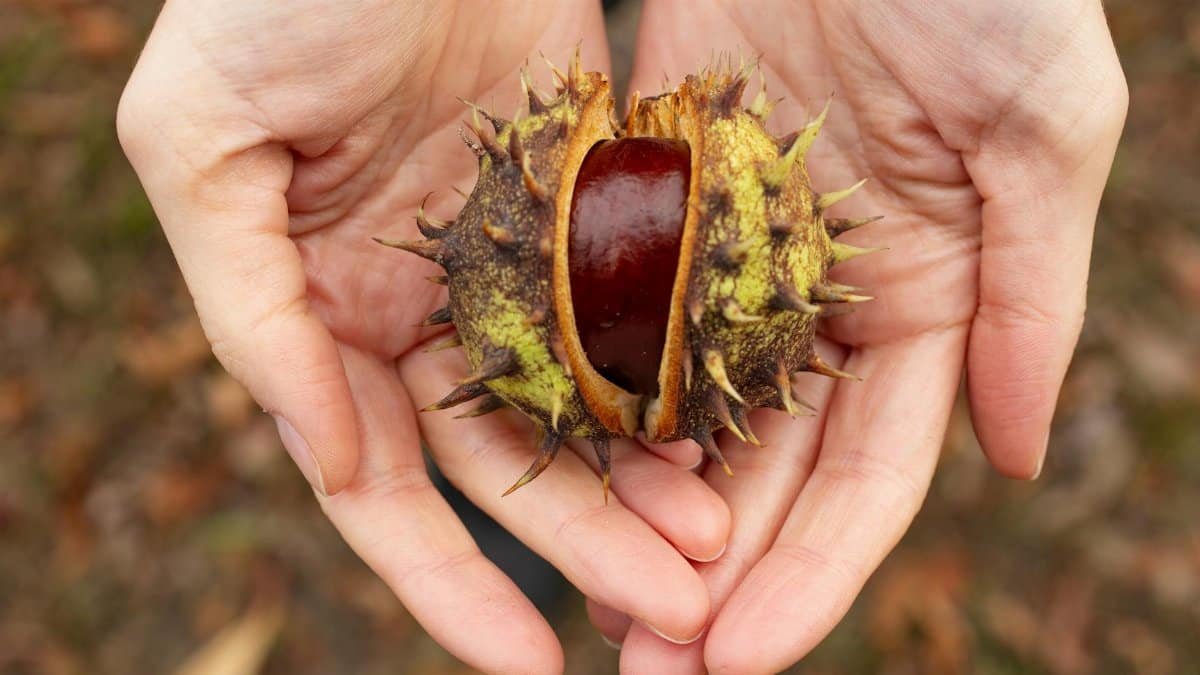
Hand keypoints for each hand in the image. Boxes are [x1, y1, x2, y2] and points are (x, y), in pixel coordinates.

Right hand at [118, 2, 731, 670]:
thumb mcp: (202, 142)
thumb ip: (250, 308)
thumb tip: (323, 459)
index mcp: (325, 309)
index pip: (384, 482)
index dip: (446, 581)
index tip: (522, 667)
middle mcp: (423, 303)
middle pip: (508, 459)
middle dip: (585, 545)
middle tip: (677, 613)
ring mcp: (512, 257)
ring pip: (586, 398)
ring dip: (645, 479)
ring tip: (718, 549)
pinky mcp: (587, 198)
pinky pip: (637, 304)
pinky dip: (677, 371)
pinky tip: (732, 427)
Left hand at [592, 1, 1127, 671]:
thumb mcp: (1040, 127)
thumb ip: (1031, 297)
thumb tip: (1023, 458)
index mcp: (924, 303)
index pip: (866, 477)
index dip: (813, 576)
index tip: (744, 657)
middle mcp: (819, 300)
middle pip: (762, 471)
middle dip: (711, 579)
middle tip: (651, 672)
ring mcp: (727, 257)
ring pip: (679, 413)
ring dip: (635, 514)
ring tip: (586, 608)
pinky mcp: (648, 199)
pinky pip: (610, 311)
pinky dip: (584, 393)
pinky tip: (542, 469)